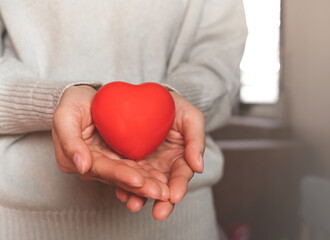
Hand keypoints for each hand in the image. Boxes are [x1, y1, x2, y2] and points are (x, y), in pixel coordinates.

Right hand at [52, 85, 169, 200]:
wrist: (86, 96)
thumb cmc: (73, 103)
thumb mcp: (65, 115)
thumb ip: (69, 141)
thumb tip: (81, 167)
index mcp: (76, 160)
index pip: (102, 169)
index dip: (120, 175)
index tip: (138, 181)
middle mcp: (93, 166)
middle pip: (118, 177)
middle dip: (140, 187)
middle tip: (160, 193)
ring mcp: (108, 162)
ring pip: (130, 175)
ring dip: (147, 185)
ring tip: (166, 192)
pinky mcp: (120, 158)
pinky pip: (136, 167)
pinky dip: (150, 175)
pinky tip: (165, 181)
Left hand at [115, 91, 204, 219]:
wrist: (152, 98)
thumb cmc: (175, 107)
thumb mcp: (191, 118)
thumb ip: (197, 141)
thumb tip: (199, 167)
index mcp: (180, 159)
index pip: (181, 176)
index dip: (179, 186)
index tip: (174, 196)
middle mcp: (163, 167)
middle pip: (163, 187)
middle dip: (161, 201)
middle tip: (159, 212)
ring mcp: (145, 165)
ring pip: (144, 185)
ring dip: (140, 197)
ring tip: (135, 205)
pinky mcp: (128, 161)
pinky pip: (125, 175)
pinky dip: (123, 185)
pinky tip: (120, 192)